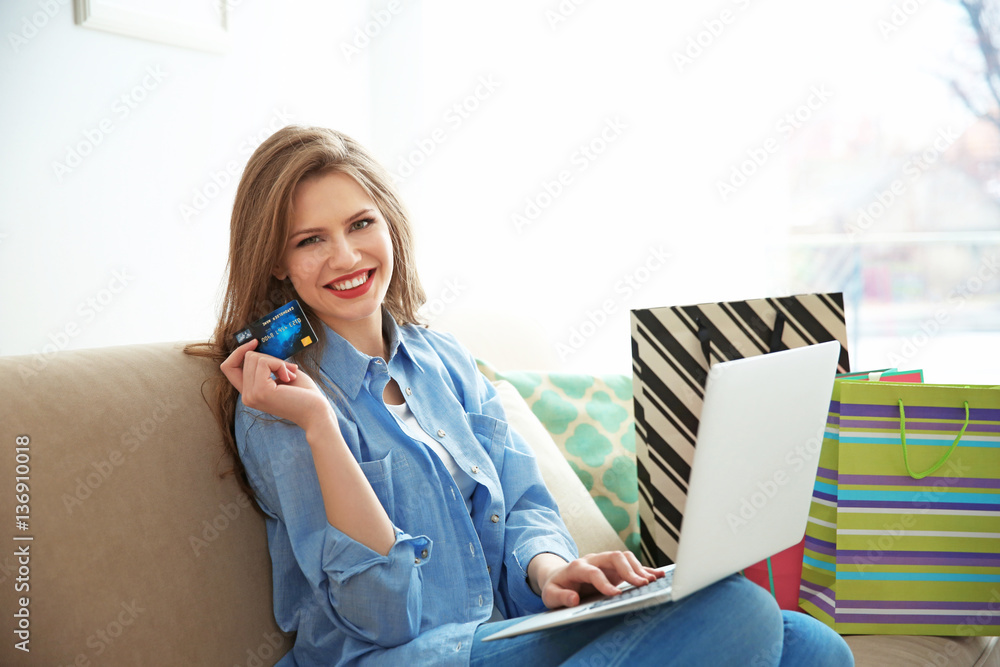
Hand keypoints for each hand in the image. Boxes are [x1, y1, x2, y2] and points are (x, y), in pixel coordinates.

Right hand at [220, 338, 331, 431]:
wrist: (316, 411)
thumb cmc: (303, 393)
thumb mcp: (280, 374)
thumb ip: (266, 364)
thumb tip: (257, 346)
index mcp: (250, 392)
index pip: (228, 367)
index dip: (238, 351)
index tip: (255, 342)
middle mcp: (247, 396)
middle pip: (247, 357)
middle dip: (271, 357)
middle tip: (289, 371)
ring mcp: (251, 395)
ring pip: (254, 357)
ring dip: (277, 361)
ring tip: (290, 376)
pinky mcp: (260, 391)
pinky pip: (264, 362)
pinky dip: (279, 364)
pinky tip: (290, 377)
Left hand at [530, 551, 664, 609]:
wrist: (558, 578)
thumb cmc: (555, 588)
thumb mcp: (550, 595)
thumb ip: (561, 597)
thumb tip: (574, 598)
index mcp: (577, 567)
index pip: (593, 572)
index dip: (604, 583)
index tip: (615, 595)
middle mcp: (593, 560)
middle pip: (614, 557)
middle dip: (628, 570)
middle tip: (642, 584)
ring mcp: (604, 562)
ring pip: (624, 557)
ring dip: (638, 568)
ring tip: (651, 582)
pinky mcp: (614, 568)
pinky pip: (631, 564)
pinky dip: (645, 569)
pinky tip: (658, 575)